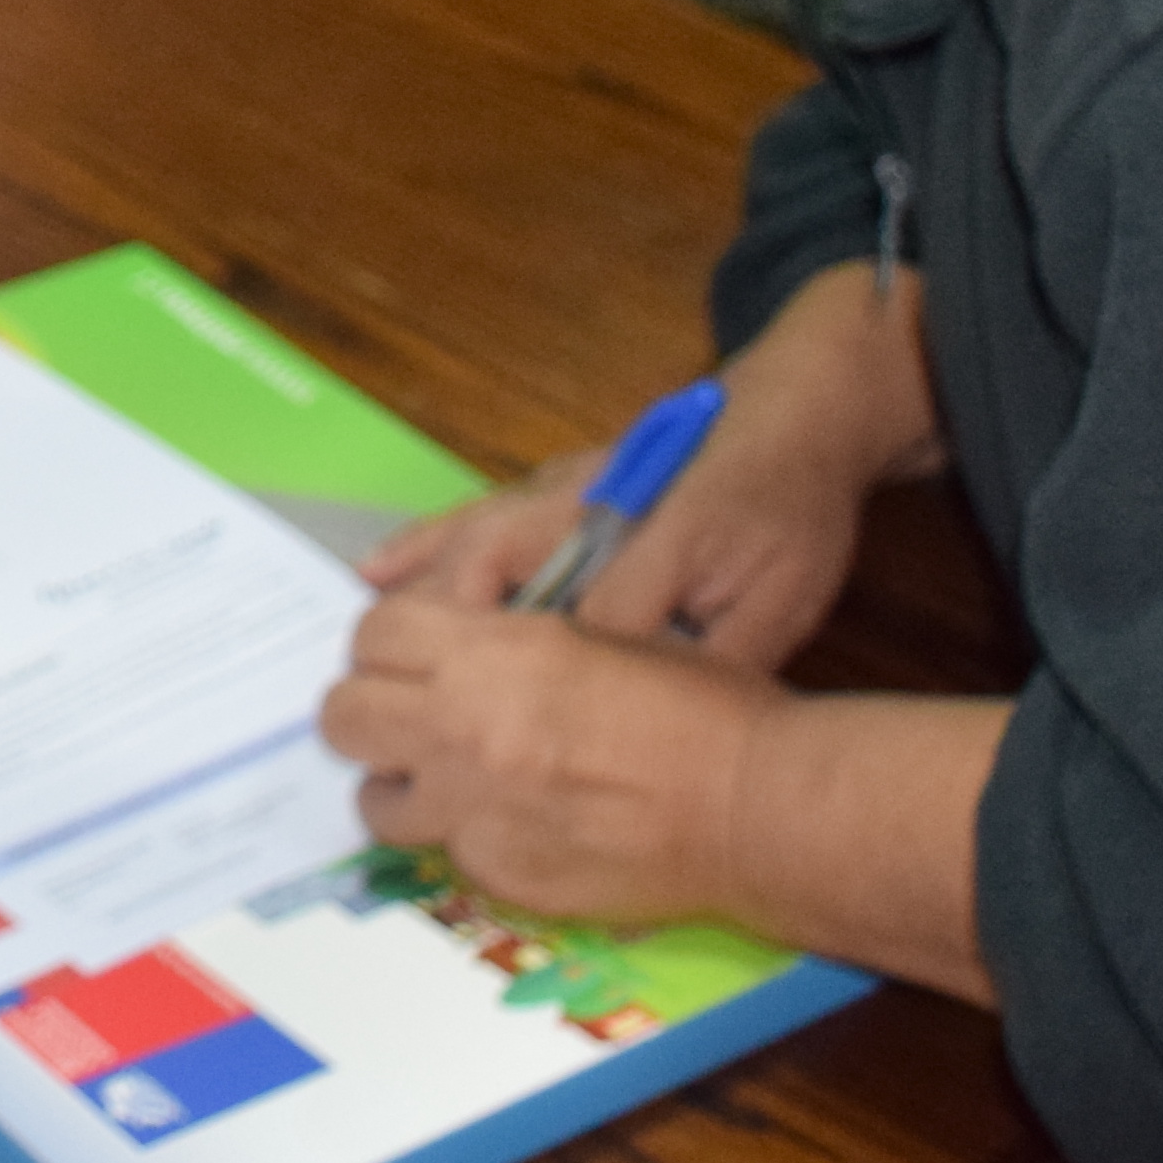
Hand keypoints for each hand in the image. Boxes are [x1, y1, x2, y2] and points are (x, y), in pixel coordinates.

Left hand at [321, 601, 772, 921]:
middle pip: (343, 714)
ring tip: (445, 782)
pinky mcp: (502, 873)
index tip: (404, 657)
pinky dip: (465, 838)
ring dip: (400, 786)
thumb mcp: (601, 634)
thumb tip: (458, 651)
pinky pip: (446, 853)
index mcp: (496, 652)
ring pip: (374, 800)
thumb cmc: (701, 709)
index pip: (373, 632)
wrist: (755, 807)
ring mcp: (478, 809)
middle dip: (365, 711)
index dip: (384, 643)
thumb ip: (512, 644)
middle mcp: (467, 727)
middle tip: (404, 719)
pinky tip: (516, 827)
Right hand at [359, 267, 934, 674]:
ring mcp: (567, 486)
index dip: (556, 687)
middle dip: (454, 638)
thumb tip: (671, 722)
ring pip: (476, 537)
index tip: (513, 750)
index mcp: (661, 538)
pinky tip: (379, 568)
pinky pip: (475, 511)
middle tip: (408, 701)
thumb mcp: (785, 595)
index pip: (595, 622)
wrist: (797, 413)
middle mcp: (596, 508)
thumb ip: (723, 653)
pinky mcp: (554, 479)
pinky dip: (424, 542)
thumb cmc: (791, 510)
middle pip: (503, 566)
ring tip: (365, 646)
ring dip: (420, 592)